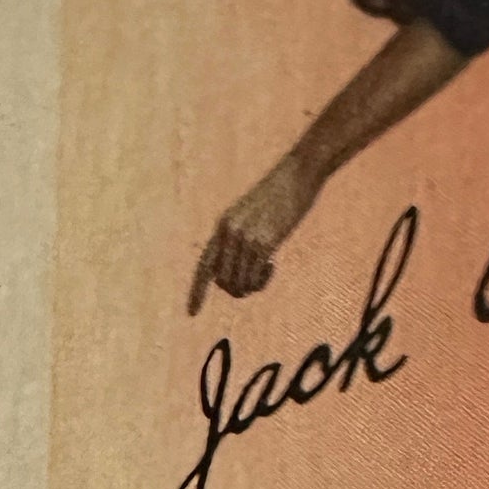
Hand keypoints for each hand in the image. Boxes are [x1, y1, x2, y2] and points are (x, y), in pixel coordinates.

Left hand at [189, 156, 318, 314]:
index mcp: (223, 225)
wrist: (296, 175)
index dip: (196, 291)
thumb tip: (233, 270)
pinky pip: (255, 279)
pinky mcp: (264, 244)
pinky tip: (272, 265)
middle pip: (223, 281)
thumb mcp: (249, 214)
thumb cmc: (277, 195)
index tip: (192, 312)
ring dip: (252, 285)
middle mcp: (229, 233)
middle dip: (236, 288)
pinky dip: (262, 280)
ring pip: (239, 284)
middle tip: (255, 280)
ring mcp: (245, 239)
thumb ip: (237, 237)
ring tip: (265, 270)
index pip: (204, 265)